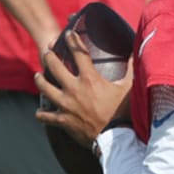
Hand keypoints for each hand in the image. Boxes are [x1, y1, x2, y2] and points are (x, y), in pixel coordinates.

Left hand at [35, 30, 132, 146]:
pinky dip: (42, 114)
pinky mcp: (63, 120)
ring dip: (40, 80)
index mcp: (89, 79)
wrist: (116, 139)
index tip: (68, 33)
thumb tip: (135, 55)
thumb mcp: (129, 88)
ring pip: (45, 88)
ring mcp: (66, 105)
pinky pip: (46, 116)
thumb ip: (130, 70)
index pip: (79, 54)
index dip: (72, 41)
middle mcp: (74, 89)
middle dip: (49, 57)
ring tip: (38, 76)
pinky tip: (39, 113)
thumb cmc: (124, 113)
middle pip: (54, 66)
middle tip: (46, 53)